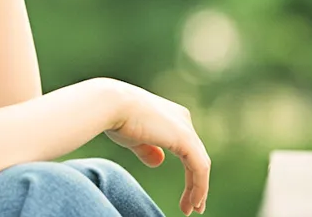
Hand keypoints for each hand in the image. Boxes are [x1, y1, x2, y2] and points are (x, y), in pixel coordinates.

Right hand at [106, 82, 210, 214]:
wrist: (111, 104)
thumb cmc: (116, 118)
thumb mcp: (134, 138)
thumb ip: (148, 149)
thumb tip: (159, 161)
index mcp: (171, 115)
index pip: (186, 148)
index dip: (188, 172)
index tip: (184, 193)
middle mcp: (182, 119)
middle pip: (196, 157)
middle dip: (196, 183)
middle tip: (193, 206)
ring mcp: (186, 128)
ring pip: (200, 164)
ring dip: (199, 189)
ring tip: (194, 208)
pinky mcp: (186, 139)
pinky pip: (199, 168)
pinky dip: (199, 187)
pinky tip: (194, 203)